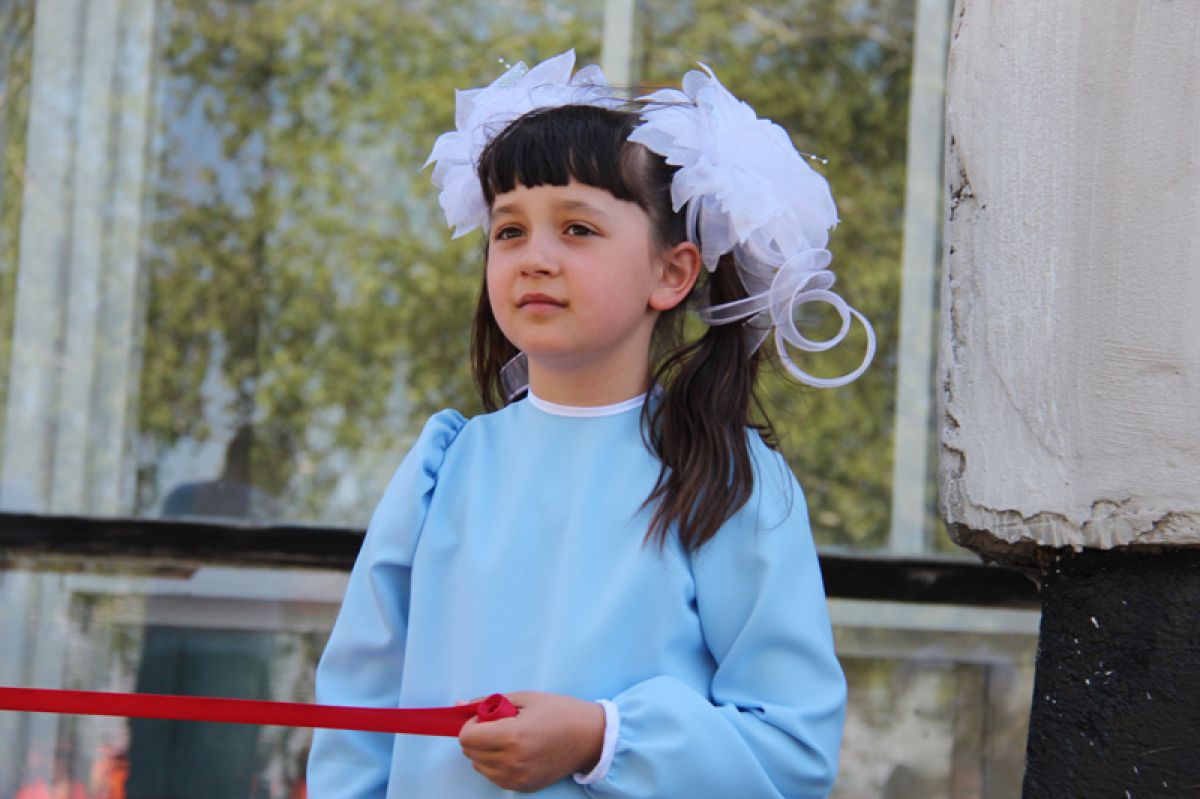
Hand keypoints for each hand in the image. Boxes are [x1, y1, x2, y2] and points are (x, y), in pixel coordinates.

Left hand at [459, 691, 605, 792]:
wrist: (590, 737)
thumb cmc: (560, 712)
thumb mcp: (525, 698)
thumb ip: (489, 702)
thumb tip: (458, 706)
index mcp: (512, 736)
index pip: (467, 737)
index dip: (472, 724)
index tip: (486, 717)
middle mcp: (512, 762)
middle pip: (470, 753)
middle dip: (477, 736)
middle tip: (498, 725)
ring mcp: (518, 778)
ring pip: (480, 766)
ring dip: (485, 751)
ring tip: (509, 739)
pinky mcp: (523, 787)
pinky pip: (495, 777)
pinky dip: (497, 764)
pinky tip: (516, 752)